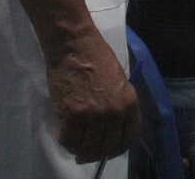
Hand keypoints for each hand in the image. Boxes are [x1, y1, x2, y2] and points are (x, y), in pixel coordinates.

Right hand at [45, 27, 140, 162]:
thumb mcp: (119, 81)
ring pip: (87, 147)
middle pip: (107, 147)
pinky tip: (65, 130)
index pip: (129, 139)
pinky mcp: (73, 114)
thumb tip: (111, 128)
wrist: (75, 44)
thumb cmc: (97, 57)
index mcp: (130, 103)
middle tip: (86, 147)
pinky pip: (69, 140)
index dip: (117, 148)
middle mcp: (114, 113)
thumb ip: (119, 105)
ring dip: (79, 147)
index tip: (108, 148)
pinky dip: (66, 139)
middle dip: (96, 151)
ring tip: (74, 138)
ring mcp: (94, 115)